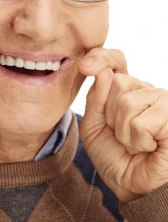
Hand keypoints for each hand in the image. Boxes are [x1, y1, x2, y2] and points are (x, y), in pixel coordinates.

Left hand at [79, 57, 167, 202]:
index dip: (100, 58)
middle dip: (110, 114)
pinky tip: (148, 146)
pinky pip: (140, 121)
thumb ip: (95, 99)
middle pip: (117, 82)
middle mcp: (143, 90)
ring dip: (123, 130)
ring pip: (127, 102)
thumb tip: (105, 72)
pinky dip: (137, 140)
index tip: (84, 66)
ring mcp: (160, 101)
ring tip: (134, 141)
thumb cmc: (113, 155)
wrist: (131, 185)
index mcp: (124, 90)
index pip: (114, 61)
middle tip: (120, 133)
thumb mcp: (93, 126)